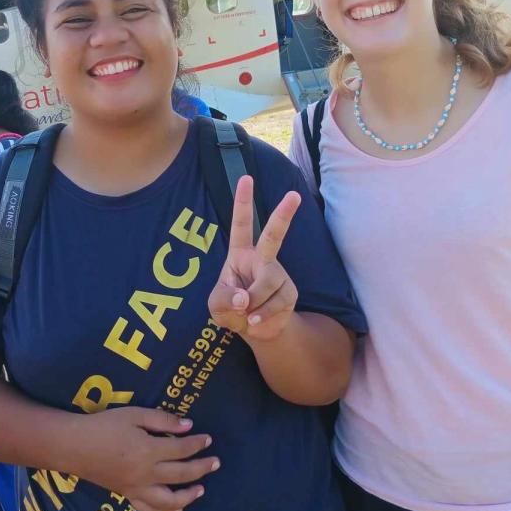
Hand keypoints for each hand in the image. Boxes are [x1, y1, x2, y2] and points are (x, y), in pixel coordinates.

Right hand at [73, 407, 217, 510]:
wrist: (74, 445)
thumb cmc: (104, 425)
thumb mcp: (134, 415)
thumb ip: (162, 420)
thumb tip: (188, 426)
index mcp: (148, 451)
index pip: (181, 449)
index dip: (197, 443)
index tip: (208, 439)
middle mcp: (145, 473)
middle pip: (181, 475)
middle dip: (202, 468)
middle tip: (216, 463)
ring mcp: (136, 488)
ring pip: (168, 501)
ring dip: (188, 497)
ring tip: (201, 490)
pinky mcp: (126, 495)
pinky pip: (149, 509)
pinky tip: (177, 509)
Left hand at [208, 175, 300, 342]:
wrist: (257, 332)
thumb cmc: (231, 309)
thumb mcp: (216, 306)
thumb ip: (224, 300)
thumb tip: (244, 297)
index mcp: (240, 254)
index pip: (241, 224)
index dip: (243, 202)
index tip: (246, 178)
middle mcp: (262, 259)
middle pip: (273, 235)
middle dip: (283, 215)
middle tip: (294, 195)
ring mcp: (278, 274)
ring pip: (266, 284)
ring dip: (252, 304)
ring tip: (246, 313)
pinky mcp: (290, 292)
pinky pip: (275, 303)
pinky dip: (261, 316)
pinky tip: (256, 320)